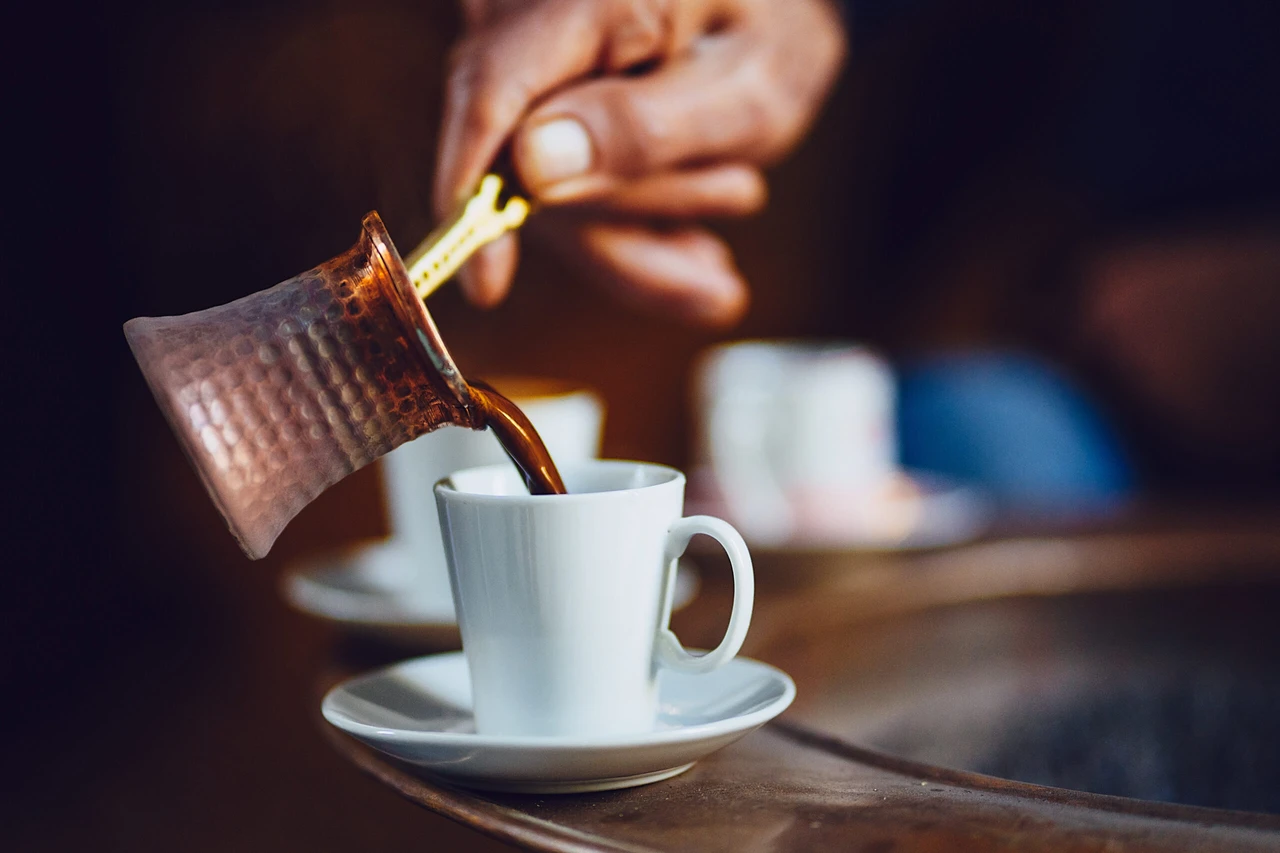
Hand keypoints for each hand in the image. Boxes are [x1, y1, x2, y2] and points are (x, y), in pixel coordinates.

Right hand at [435, 0, 846, 325]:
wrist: (770, 15)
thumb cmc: (767, 33)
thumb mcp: (746, 89)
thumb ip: (644, 128)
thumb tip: (529, 167)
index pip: (492, 91)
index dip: (475, 190)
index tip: (486, 284)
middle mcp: (531, 26)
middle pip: (527, 168)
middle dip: (633, 213)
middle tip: (741, 208)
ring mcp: (529, 78)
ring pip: (551, 204)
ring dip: (647, 230)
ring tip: (738, 194)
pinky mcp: (538, 124)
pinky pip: (566, 208)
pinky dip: (633, 241)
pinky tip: (696, 255)